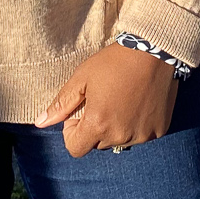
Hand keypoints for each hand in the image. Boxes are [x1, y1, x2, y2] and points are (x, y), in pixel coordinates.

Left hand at [35, 44, 178, 156]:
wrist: (154, 49)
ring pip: (120, 140)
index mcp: (98, 124)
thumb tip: (40, 123)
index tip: (80, 112)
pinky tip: (139, 103)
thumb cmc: (114, 62)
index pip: (75, 149)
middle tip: (103, 101)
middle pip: (98, 144)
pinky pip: (140, 136)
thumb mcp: (82, 78)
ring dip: (117, 127)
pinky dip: (136, 125)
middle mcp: (120, 135)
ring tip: (122, 100)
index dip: (73, 132)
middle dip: (96, 127)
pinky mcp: (159, 130)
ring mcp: (142, 135)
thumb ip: (61, 104)